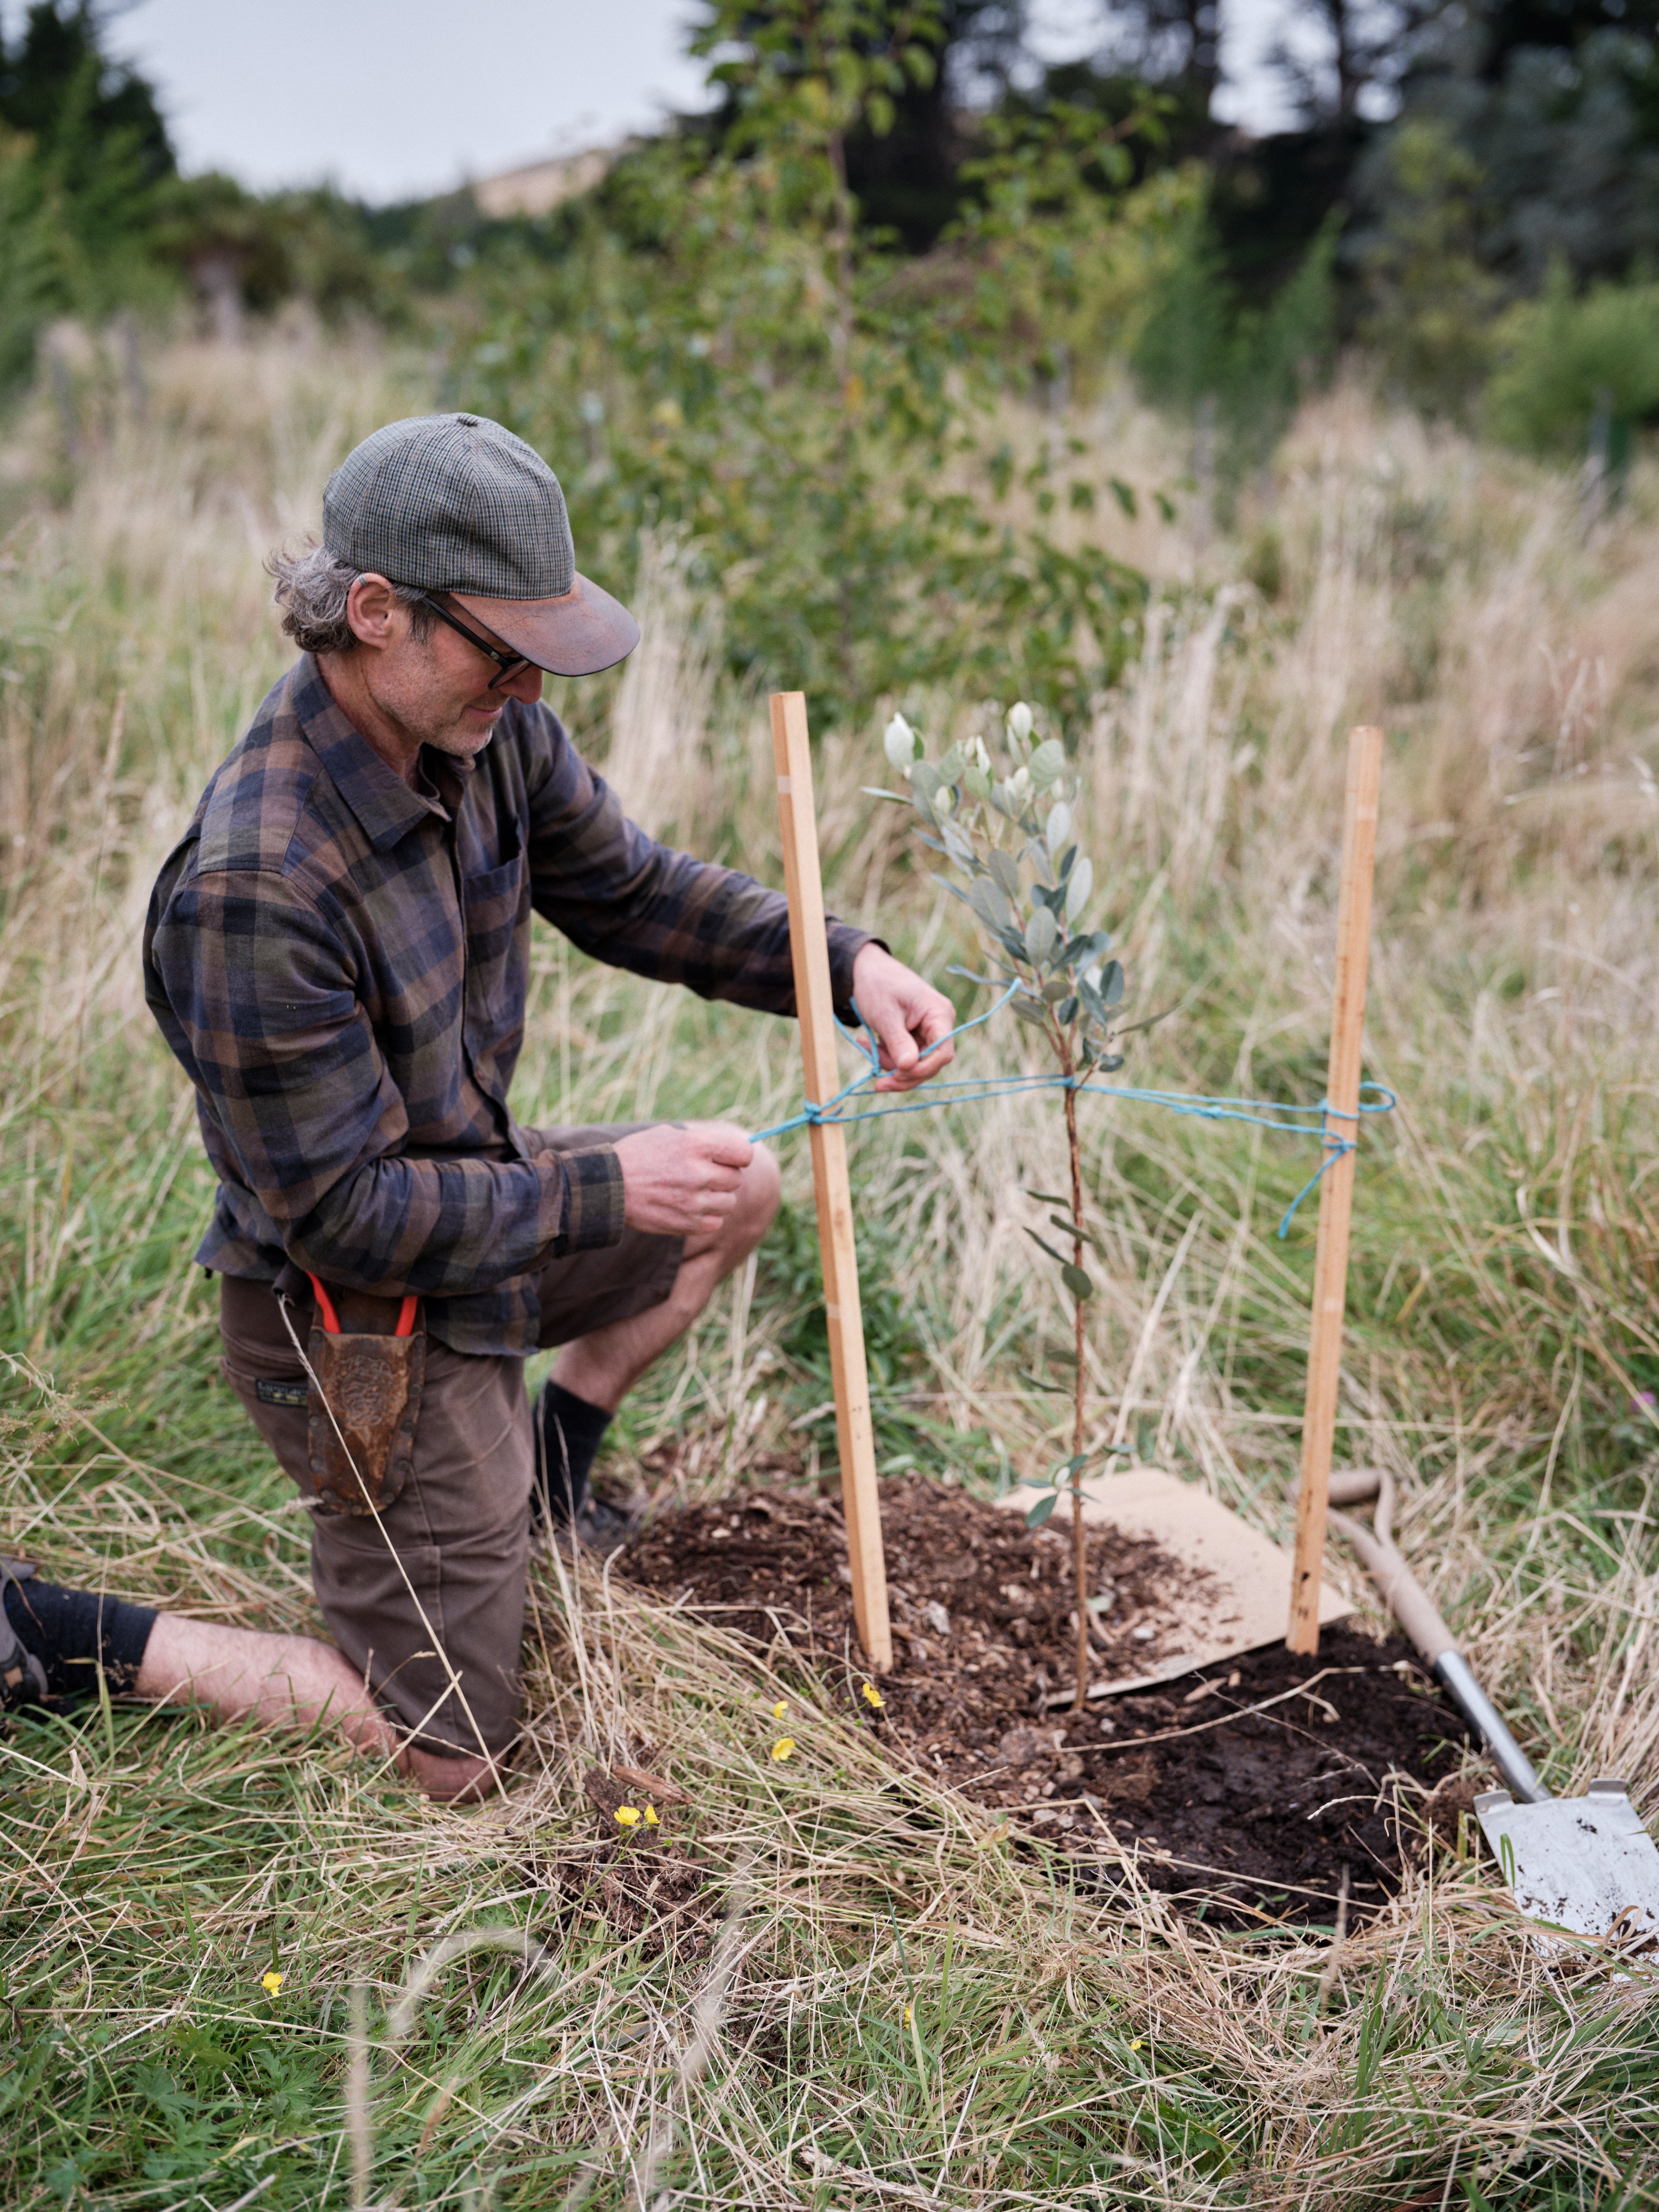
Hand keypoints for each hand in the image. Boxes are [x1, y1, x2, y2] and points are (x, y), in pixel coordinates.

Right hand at [614, 1121, 754, 1236]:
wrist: (608, 1187)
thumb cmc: (638, 1156)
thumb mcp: (669, 1135)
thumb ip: (703, 1141)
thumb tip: (737, 1148)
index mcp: (696, 1145)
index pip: (744, 1153)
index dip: (738, 1156)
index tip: (728, 1159)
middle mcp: (699, 1173)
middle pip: (736, 1179)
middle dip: (723, 1177)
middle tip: (701, 1176)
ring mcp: (694, 1201)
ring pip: (728, 1202)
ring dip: (716, 1198)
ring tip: (693, 1192)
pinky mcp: (687, 1223)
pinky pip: (715, 1223)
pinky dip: (706, 1217)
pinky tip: (688, 1208)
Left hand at [851, 944, 955, 1093]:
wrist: (867, 971)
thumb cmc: (878, 986)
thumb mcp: (885, 1015)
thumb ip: (898, 1042)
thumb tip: (908, 1067)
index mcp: (939, 1014)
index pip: (943, 1052)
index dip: (923, 1069)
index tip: (897, 1074)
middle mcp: (939, 1025)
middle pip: (931, 1063)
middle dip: (903, 1073)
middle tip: (877, 1079)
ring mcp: (929, 1032)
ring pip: (917, 1064)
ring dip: (892, 1065)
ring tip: (867, 1048)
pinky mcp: (916, 1037)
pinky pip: (908, 1058)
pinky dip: (889, 1058)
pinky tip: (870, 1046)